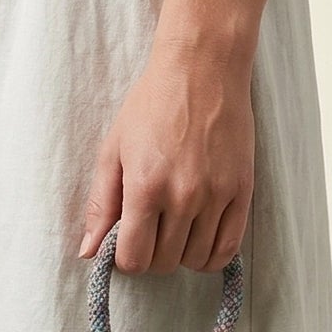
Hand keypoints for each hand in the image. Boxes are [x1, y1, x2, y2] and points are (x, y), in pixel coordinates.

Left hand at [79, 34, 254, 273]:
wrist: (203, 68)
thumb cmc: (151, 106)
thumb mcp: (113, 151)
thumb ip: (101, 206)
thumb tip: (88, 253)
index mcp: (145, 187)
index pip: (134, 259)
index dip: (125, 259)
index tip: (126, 242)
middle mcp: (183, 195)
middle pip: (164, 263)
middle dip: (152, 256)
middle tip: (150, 233)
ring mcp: (216, 195)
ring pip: (196, 259)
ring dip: (181, 255)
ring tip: (174, 232)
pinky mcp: (242, 190)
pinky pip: (228, 248)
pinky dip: (211, 255)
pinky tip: (199, 241)